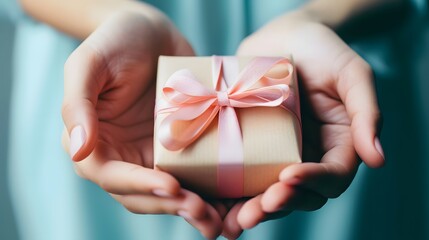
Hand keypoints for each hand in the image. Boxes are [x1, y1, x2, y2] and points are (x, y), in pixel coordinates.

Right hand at [61, 11, 221, 238]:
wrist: (151, 32)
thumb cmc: (116, 41)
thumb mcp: (89, 64)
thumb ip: (77, 106)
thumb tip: (76, 149)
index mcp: (95, 143)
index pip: (111, 176)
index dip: (139, 185)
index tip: (170, 185)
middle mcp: (122, 155)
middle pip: (141, 194)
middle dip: (170, 205)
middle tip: (201, 210)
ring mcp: (151, 155)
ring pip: (167, 194)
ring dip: (190, 209)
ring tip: (218, 216)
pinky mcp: (179, 149)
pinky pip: (191, 175)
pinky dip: (207, 191)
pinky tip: (229, 199)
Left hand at [221, 11, 383, 238]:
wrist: (283, 35)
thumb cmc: (322, 50)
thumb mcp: (351, 74)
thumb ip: (367, 113)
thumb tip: (378, 159)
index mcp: (336, 145)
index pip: (331, 176)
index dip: (313, 182)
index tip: (289, 176)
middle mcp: (308, 155)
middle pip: (299, 194)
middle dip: (278, 205)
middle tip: (254, 212)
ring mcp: (278, 152)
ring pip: (270, 191)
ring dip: (254, 209)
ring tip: (235, 221)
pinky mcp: (252, 146)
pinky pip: (245, 174)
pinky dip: (233, 193)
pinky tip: (216, 203)